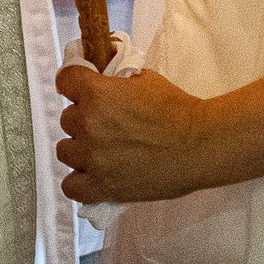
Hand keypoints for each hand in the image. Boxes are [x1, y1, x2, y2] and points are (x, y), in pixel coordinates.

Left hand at [55, 63, 215, 203]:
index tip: (80, 87)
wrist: (199, 145)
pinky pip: (71, 186)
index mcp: (97, 93)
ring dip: (80, 148)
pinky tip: (93, 175)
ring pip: (65, 150)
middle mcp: (88, 124)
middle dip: (84, 118)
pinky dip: (79, 181)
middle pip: (66, 118)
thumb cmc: (177, 109)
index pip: (65, 80)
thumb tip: (104, 76)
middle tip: (107, 123)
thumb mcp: (144, 78)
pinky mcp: (102, 187)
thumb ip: (116, 79)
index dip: (73, 83)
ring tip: (101, 150)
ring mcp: (92, 157)